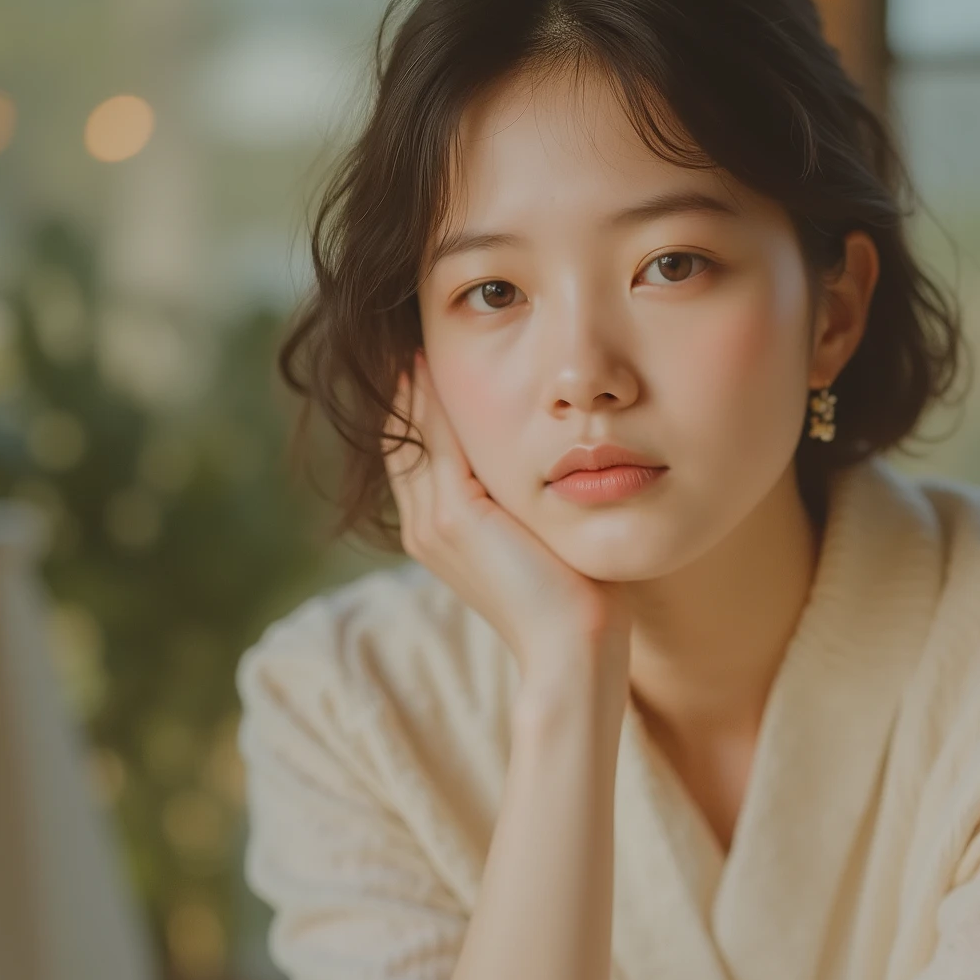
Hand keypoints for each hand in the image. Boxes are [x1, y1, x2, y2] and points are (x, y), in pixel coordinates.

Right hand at [382, 352, 630, 681]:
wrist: (572, 650)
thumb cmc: (576, 600)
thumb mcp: (542, 538)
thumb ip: (528, 503)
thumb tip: (554, 466)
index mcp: (441, 533)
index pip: (417, 453)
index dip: (418, 405)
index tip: (426, 355)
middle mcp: (425, 526)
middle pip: (402, 437)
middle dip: (406, 385)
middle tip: (410, 328)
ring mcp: (435, 522)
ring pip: (413, 434)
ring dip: (413, 382)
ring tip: (415, 331)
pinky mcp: (456, 517)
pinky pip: (436, 441)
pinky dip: (433, 400)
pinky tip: (433, 359)